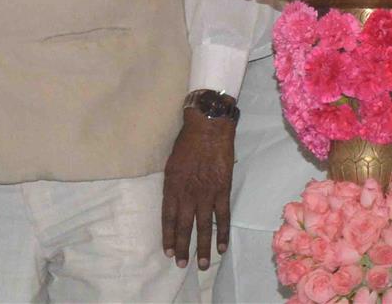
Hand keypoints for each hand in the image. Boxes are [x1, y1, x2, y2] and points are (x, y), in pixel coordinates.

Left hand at [162, 105, 235, 269]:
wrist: (208, 128)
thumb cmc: (187, 141)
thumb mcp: (171, 163)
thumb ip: (173, 184)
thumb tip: (174, 198)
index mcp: (171, 187)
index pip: (168, 218)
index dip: (169, 236)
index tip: (169, 252)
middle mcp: (187, 194)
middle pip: (184, 227)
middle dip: (183, 247)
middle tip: (182, 265)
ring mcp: (206, 194)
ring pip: (203, 226)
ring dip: (202, 247)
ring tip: (202, 264)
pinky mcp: (222, 190)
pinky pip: (222, 216)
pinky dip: (222, 232)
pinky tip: (222, 246)